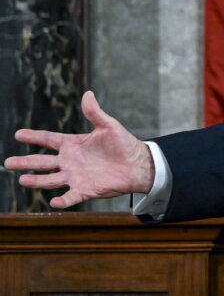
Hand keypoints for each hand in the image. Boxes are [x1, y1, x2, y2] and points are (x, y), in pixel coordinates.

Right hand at [5, 91, 154, 207]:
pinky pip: (71, 196)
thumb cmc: (123, 144)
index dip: (34, 136)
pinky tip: (53, 201)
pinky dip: (62, 200)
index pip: (48, 139)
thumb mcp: (109, 126)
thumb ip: (95, 112)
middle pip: (42, 162)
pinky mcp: (86, 190)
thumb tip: (87, 93)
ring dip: (37, 180)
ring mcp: (76, 176)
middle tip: (8, 162)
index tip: (18, 134)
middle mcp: (70, 161)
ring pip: (51, 179)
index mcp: (73, 144)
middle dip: (25, 162)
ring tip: (22, 179)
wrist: (138, 164)